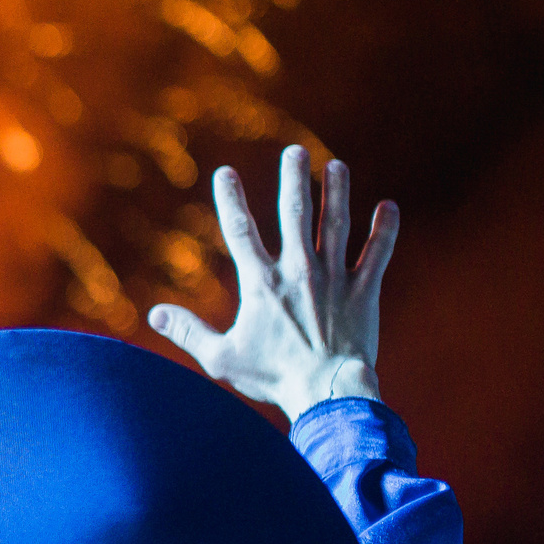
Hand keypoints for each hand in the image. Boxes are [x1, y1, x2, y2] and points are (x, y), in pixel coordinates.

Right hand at [151, 144, 398, 423]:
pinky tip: (388, 207)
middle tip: (294, 151)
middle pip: (295, 213)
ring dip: (337, 192)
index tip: (225, 172)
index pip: (240, 231)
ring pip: (336, 224)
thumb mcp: (221, 358)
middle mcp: (298, 271)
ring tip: (337, 166)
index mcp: (261, 283)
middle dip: (293, 179)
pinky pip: (377, 253)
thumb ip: (188, 332)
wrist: (328, 392)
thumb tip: (154, 314)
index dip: (230, 199)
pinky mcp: (364, 292)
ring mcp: (335, 278)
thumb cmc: (273, 377)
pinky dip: (385, 230)